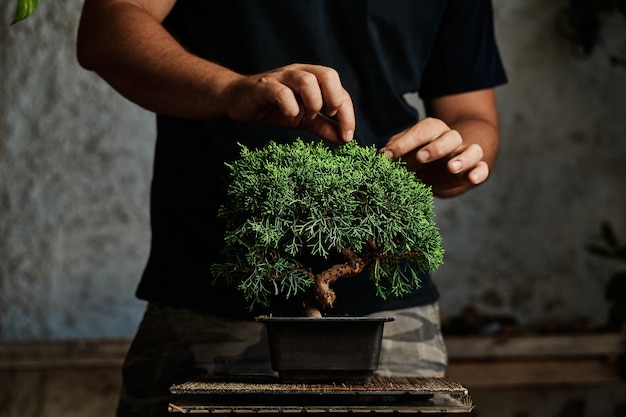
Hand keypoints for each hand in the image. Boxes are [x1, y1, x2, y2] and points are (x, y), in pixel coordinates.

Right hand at [221, 64, 354, 144]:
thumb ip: (323, 126)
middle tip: (327, 116)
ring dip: (313, 102)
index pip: (340, 91)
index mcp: (313, 79)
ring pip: (307, 80)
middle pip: (328, 75)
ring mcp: (281, 78)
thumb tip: (345, 139)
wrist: (237, 100)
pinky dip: (290, 107)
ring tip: (306, 116)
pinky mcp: (263, 86)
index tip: (347, 135)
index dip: (347, 113)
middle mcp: (300, 73)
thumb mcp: (303, 119)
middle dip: (334, 98)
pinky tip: (289, 116)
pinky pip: (281, 92)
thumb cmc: (273, 107)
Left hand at [380, 117, 489, 196]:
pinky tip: (471, 179)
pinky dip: (479, 172)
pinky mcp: (475, 169)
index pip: (421, 131)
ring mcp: (465, 154)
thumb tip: (380, 157)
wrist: (445, 166)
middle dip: (435, 147)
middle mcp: (451, 139)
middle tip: (421, 158)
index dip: (404, 143)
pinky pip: (482, 168)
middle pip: (449, 136)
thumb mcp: (405, 153)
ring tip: (451, 167)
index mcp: (432, 131)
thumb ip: (394, 152)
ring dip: (462, 158)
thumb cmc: (420, 157)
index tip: (388, 156)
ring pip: (472, 150)